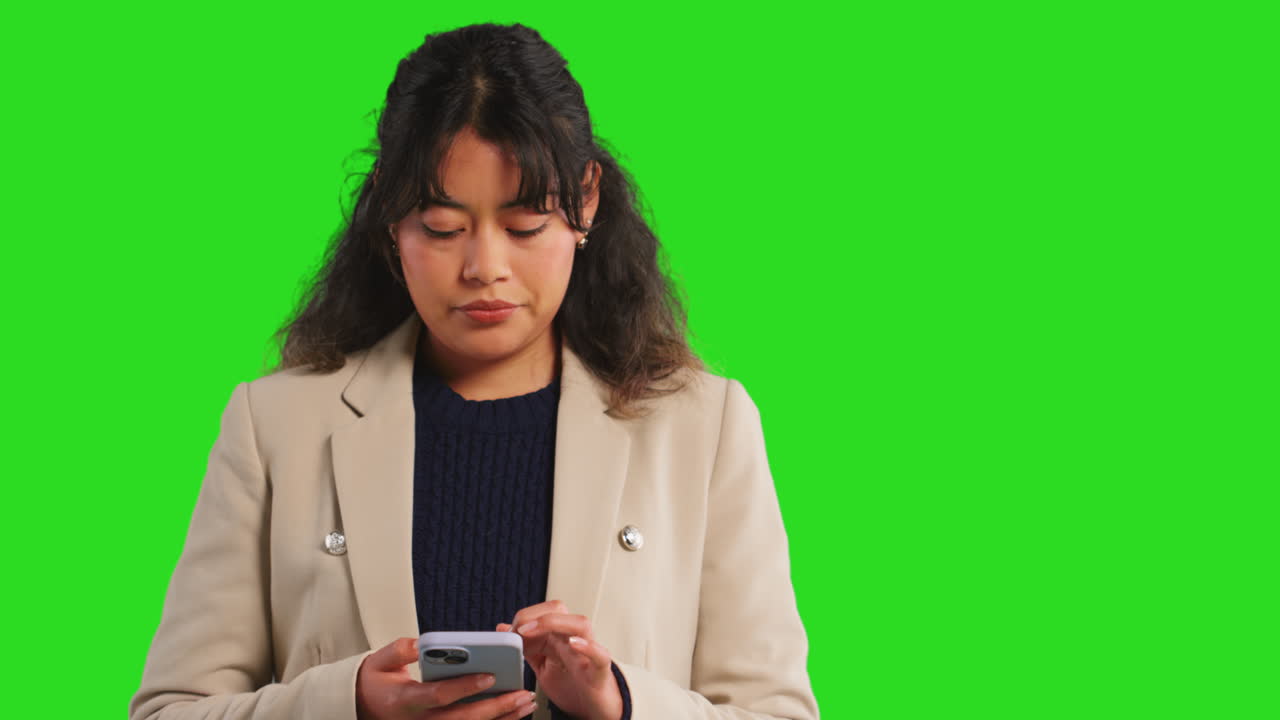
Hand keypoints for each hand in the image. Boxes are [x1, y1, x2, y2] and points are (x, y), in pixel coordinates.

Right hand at [356, 636, 537, 719]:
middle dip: (495, 707)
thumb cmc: (375, 683)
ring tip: (525, 702)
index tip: (489, 675)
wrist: (363, 709)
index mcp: (405, 701)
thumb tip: (420, 643)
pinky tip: (513, 713)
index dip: (464, 687)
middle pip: (463, 719)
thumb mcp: (379, 662)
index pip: (438, 695)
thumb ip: (400, 650)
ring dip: (501, 718)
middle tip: (521, 693)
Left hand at [498, 600, 622, 719]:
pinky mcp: (599, 672)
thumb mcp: (542, 666)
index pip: (543, 611)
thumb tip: (503, 628)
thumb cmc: (573, 686)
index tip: (509, 631)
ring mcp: (588, 654)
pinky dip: (588, 647)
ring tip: (532, 631)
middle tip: (518, 630)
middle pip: (559, 610)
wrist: (594, 710)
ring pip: (580, 624)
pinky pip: (600, 655)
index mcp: (558, 637)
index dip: (525, 616)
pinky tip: (574, 644)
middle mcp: (573, 640)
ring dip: (555, 623)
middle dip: (536, 614)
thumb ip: (526, 647)